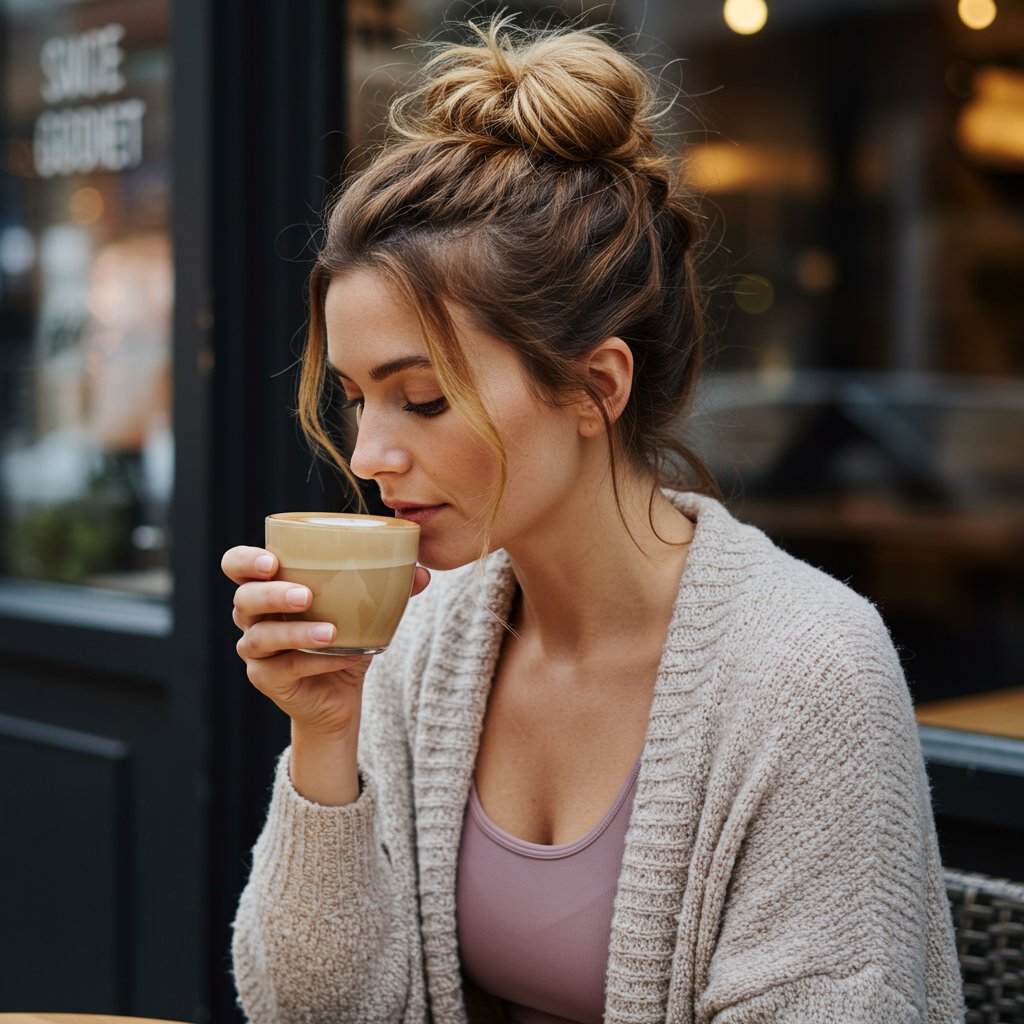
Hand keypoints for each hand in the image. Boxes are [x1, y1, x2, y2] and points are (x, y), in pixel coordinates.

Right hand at [222, 545, 429, 739]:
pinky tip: (341, 656)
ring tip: (330, 631)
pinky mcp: (266, 679)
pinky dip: (313, 661)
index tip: (272, 560)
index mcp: (270, 587)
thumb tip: (422, 573)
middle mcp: (253, 617)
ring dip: (295, 632)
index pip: (236, 565)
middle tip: (305, 595)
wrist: (341, 695)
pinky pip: (283, 669)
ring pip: (259, 638)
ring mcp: (255, 650)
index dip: (245, 561)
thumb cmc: (345, 638)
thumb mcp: (366, 610)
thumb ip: (390, 588)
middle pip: (243, 599)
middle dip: (271, 594)